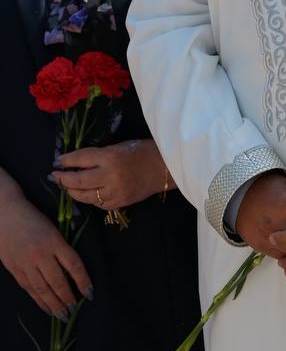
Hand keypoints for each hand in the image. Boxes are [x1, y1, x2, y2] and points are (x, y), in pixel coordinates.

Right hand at [0, 193, 92, 317]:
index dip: (83, 281)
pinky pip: (28, 287)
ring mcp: (26, 262)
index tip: (90, 293)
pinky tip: (45, 307)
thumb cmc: (32, 217)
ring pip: (42, 288)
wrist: (3, 213)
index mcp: (54, 240)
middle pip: (57, 281)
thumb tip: (77, 258)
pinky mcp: (14, 268)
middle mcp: (40, 254)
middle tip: (74, 310)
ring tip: (62, 315)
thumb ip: (64, 241)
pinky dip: (38, 299)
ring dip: (53, 304)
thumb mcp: (53, 224)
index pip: (73, 265)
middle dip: (67, 298)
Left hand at [51, 138, 169, 210]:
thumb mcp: (119, 146)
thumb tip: (76, 162)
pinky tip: (86, 193)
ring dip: (72, 191)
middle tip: (55, 176)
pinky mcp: (119, 203)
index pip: (80, 159)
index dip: (66, 161)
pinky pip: (97, 203)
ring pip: (85, 196)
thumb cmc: (142, 151)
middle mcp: (110, 176)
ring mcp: (114, 192)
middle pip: (78, 181)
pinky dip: (89, 198)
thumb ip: (99, 155)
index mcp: (110, 157)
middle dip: (63, 179)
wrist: (164, 168)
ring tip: (67, 186)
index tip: (57, 161)